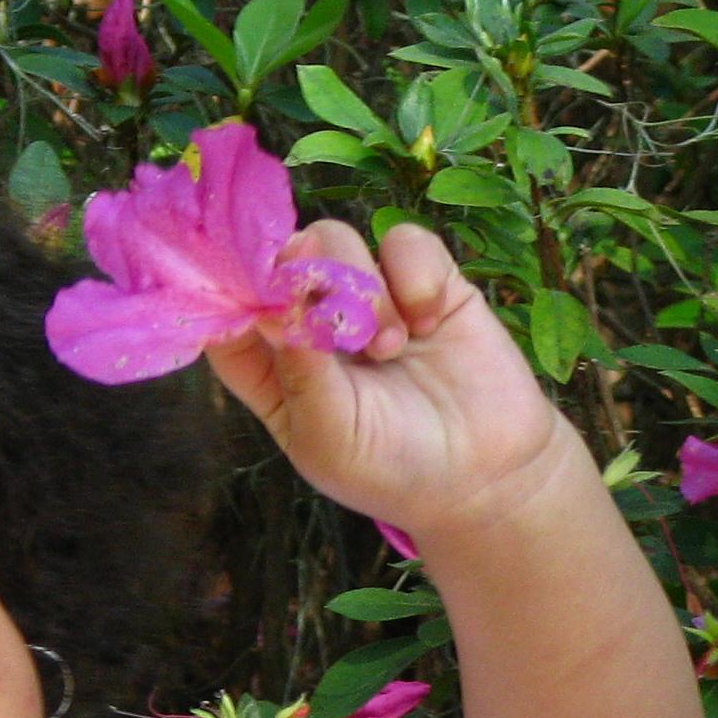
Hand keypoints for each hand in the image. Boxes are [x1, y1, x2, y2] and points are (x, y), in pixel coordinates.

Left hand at [201, 221, 577, 543]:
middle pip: (282, 258)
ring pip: (336, 239)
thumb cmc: (393, 471)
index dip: (231, 289)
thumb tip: (274, 298)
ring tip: (390, 346)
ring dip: (361, 288)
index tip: (257, 291)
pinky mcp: (425, 282)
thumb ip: (297, 368)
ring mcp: (369, 298)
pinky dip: (414, 275)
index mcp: (274, 369)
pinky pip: (404, 240)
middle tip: (344, 333)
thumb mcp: (328, 434)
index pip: (229, 311)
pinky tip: (428, 323)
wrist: (488, 478)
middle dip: (307, 283)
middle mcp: (314, 325)